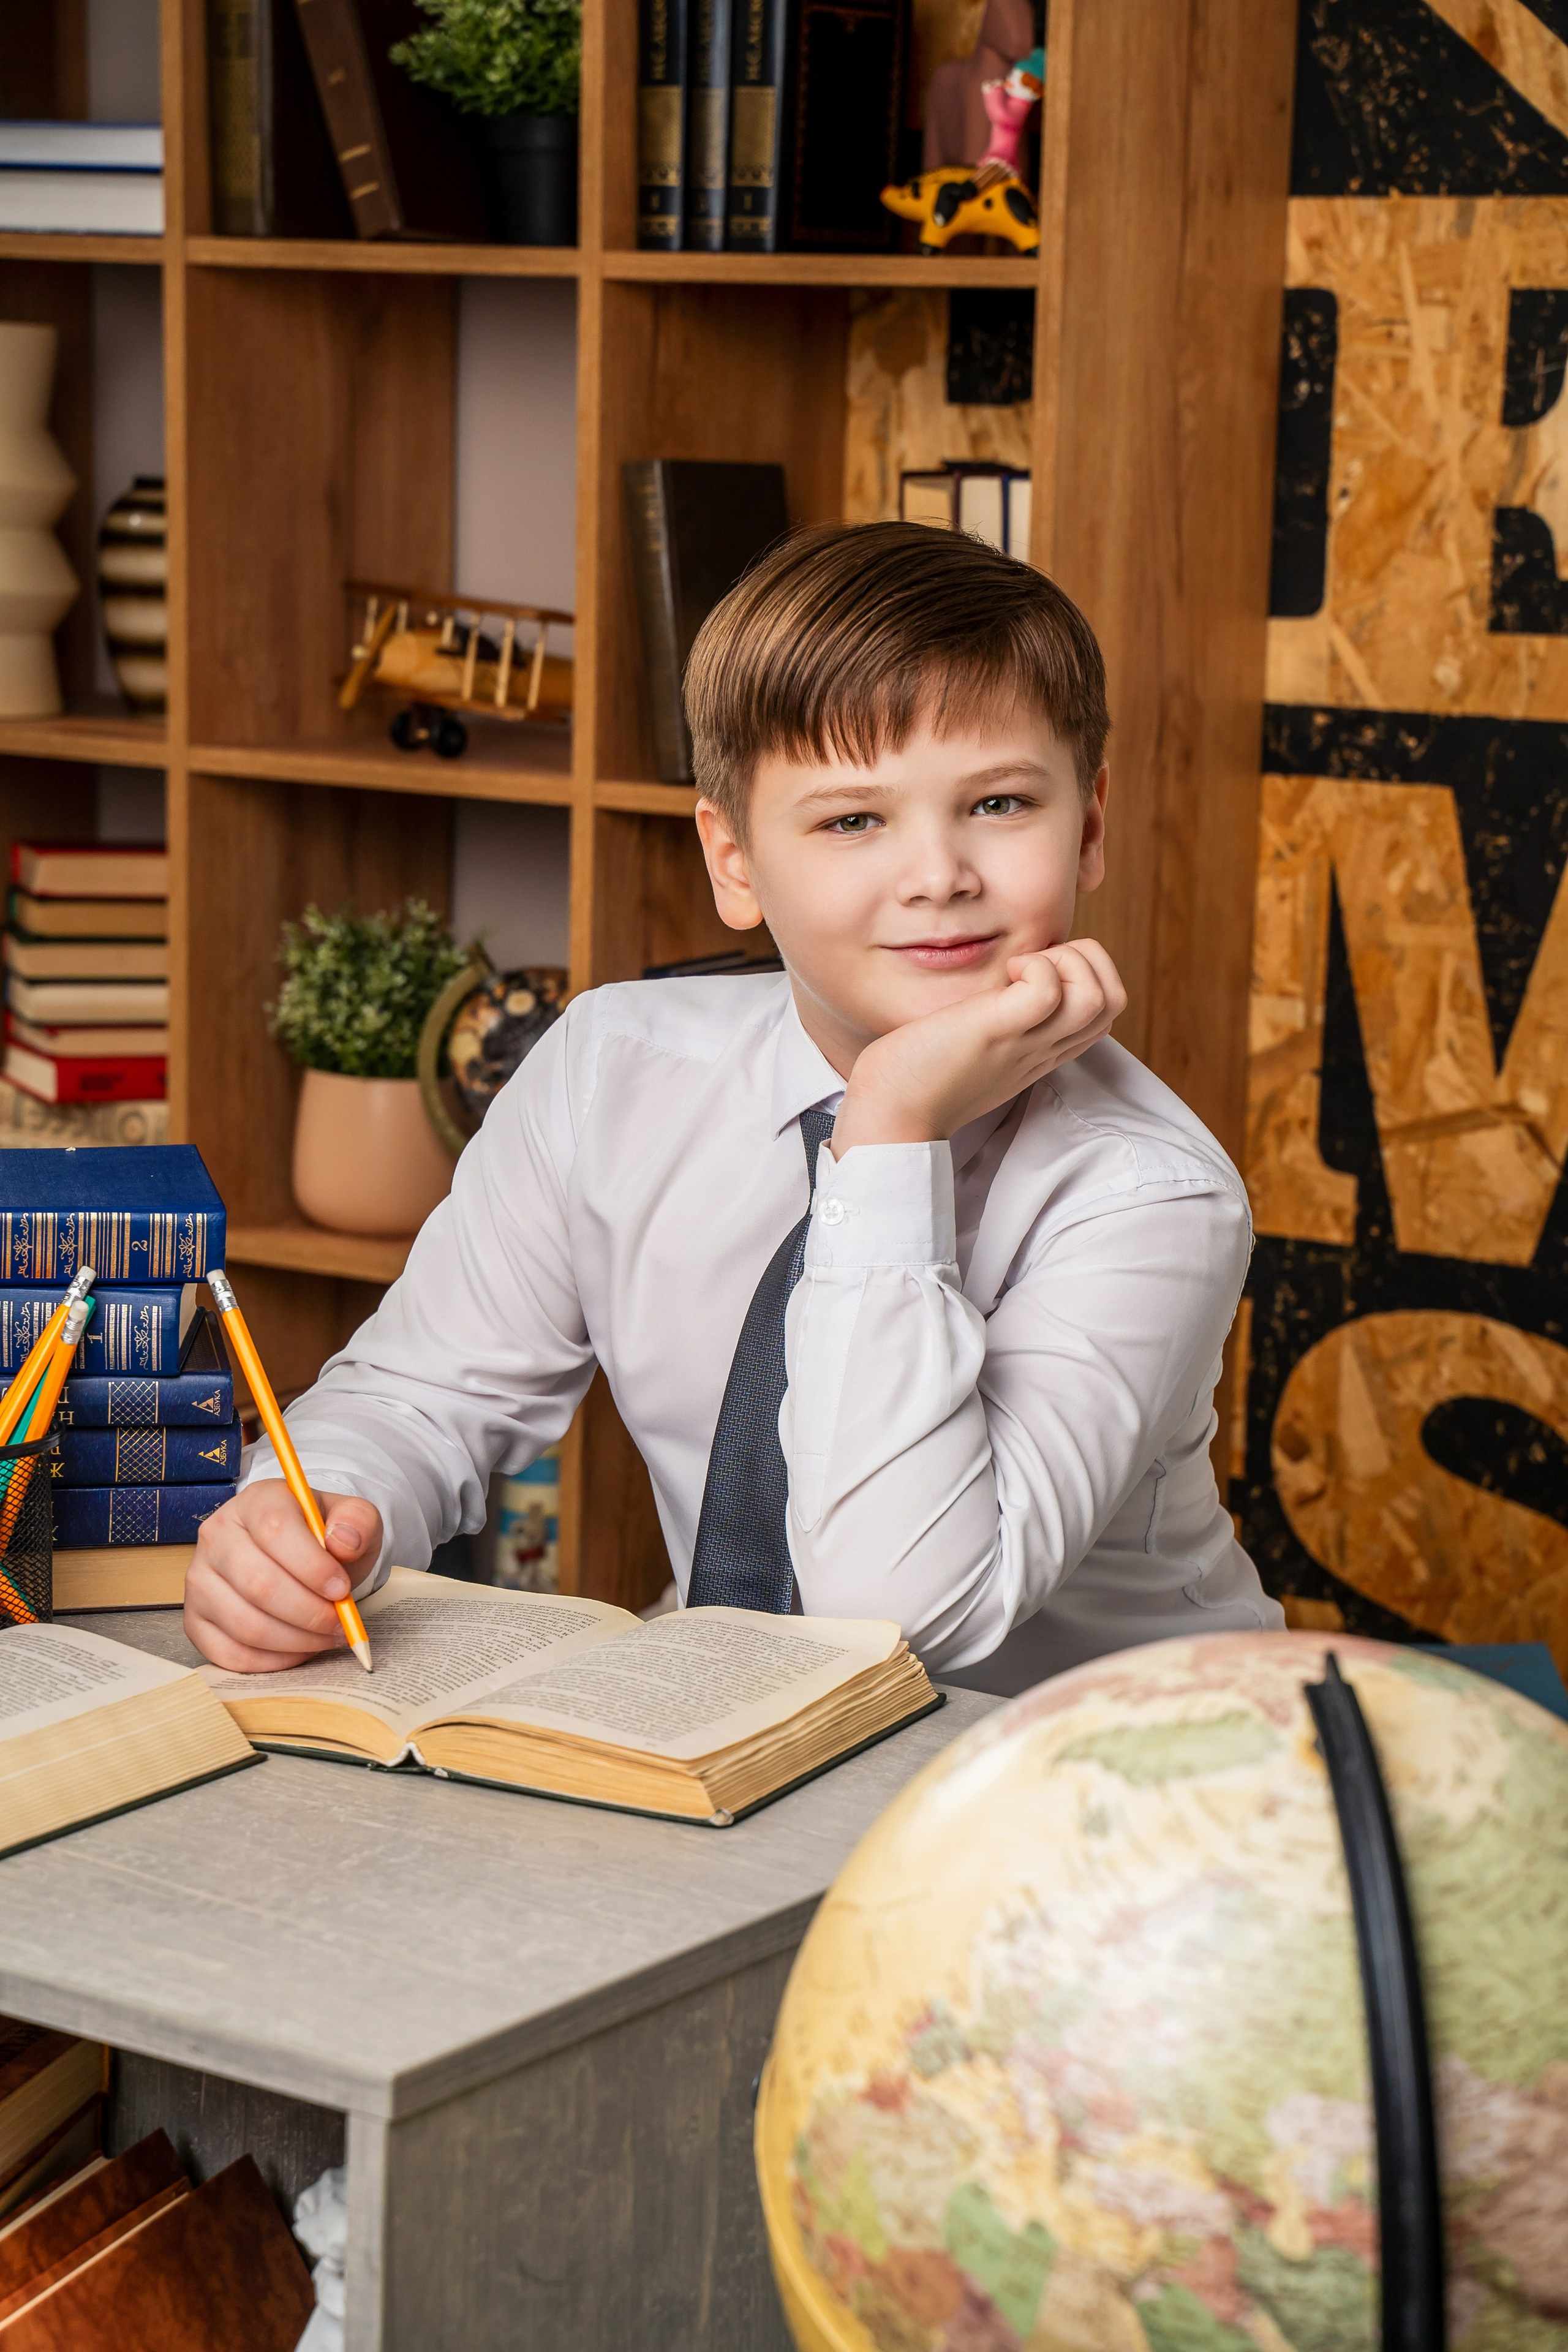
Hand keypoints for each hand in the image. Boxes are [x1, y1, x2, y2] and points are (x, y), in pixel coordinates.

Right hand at [184, 1480, 382, 1673]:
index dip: (313, 1567)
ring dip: (295, 1640)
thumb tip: (343, 1542)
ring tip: (325, 1636)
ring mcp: (199, 1579)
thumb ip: (358, 1521)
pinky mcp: (195, 1619)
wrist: (301, 1555)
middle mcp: (218, 1535)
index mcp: (257, 1501)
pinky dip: (272, 1661)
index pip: (277, 1531)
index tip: (341, 1588)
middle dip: (309, 1612)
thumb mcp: (353, 1519)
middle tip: (340, 1622)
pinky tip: (298, 1650)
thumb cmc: (324, 1538)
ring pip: (245, 1624)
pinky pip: (230, 1653)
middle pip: (259, 1584)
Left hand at [832, 941, 1126, 1153]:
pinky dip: (1036, 967)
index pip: (1103, 1011)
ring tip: (1021, 967)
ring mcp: (1025, 1043)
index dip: (1085, 972)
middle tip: (1035, 961)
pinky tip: (1004, 974)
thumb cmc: (920, 1074)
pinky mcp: (997, 1032)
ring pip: (1100, 998)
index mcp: (1041, 1051)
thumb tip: (1003, 978)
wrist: (889, 1114)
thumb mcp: (977, 1043)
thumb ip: (999, 1016)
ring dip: (1069, 961)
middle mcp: (1043, 1049)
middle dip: (1090, 960)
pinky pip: (1049, 992)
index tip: (1034, 969)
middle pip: (1114, 1001)